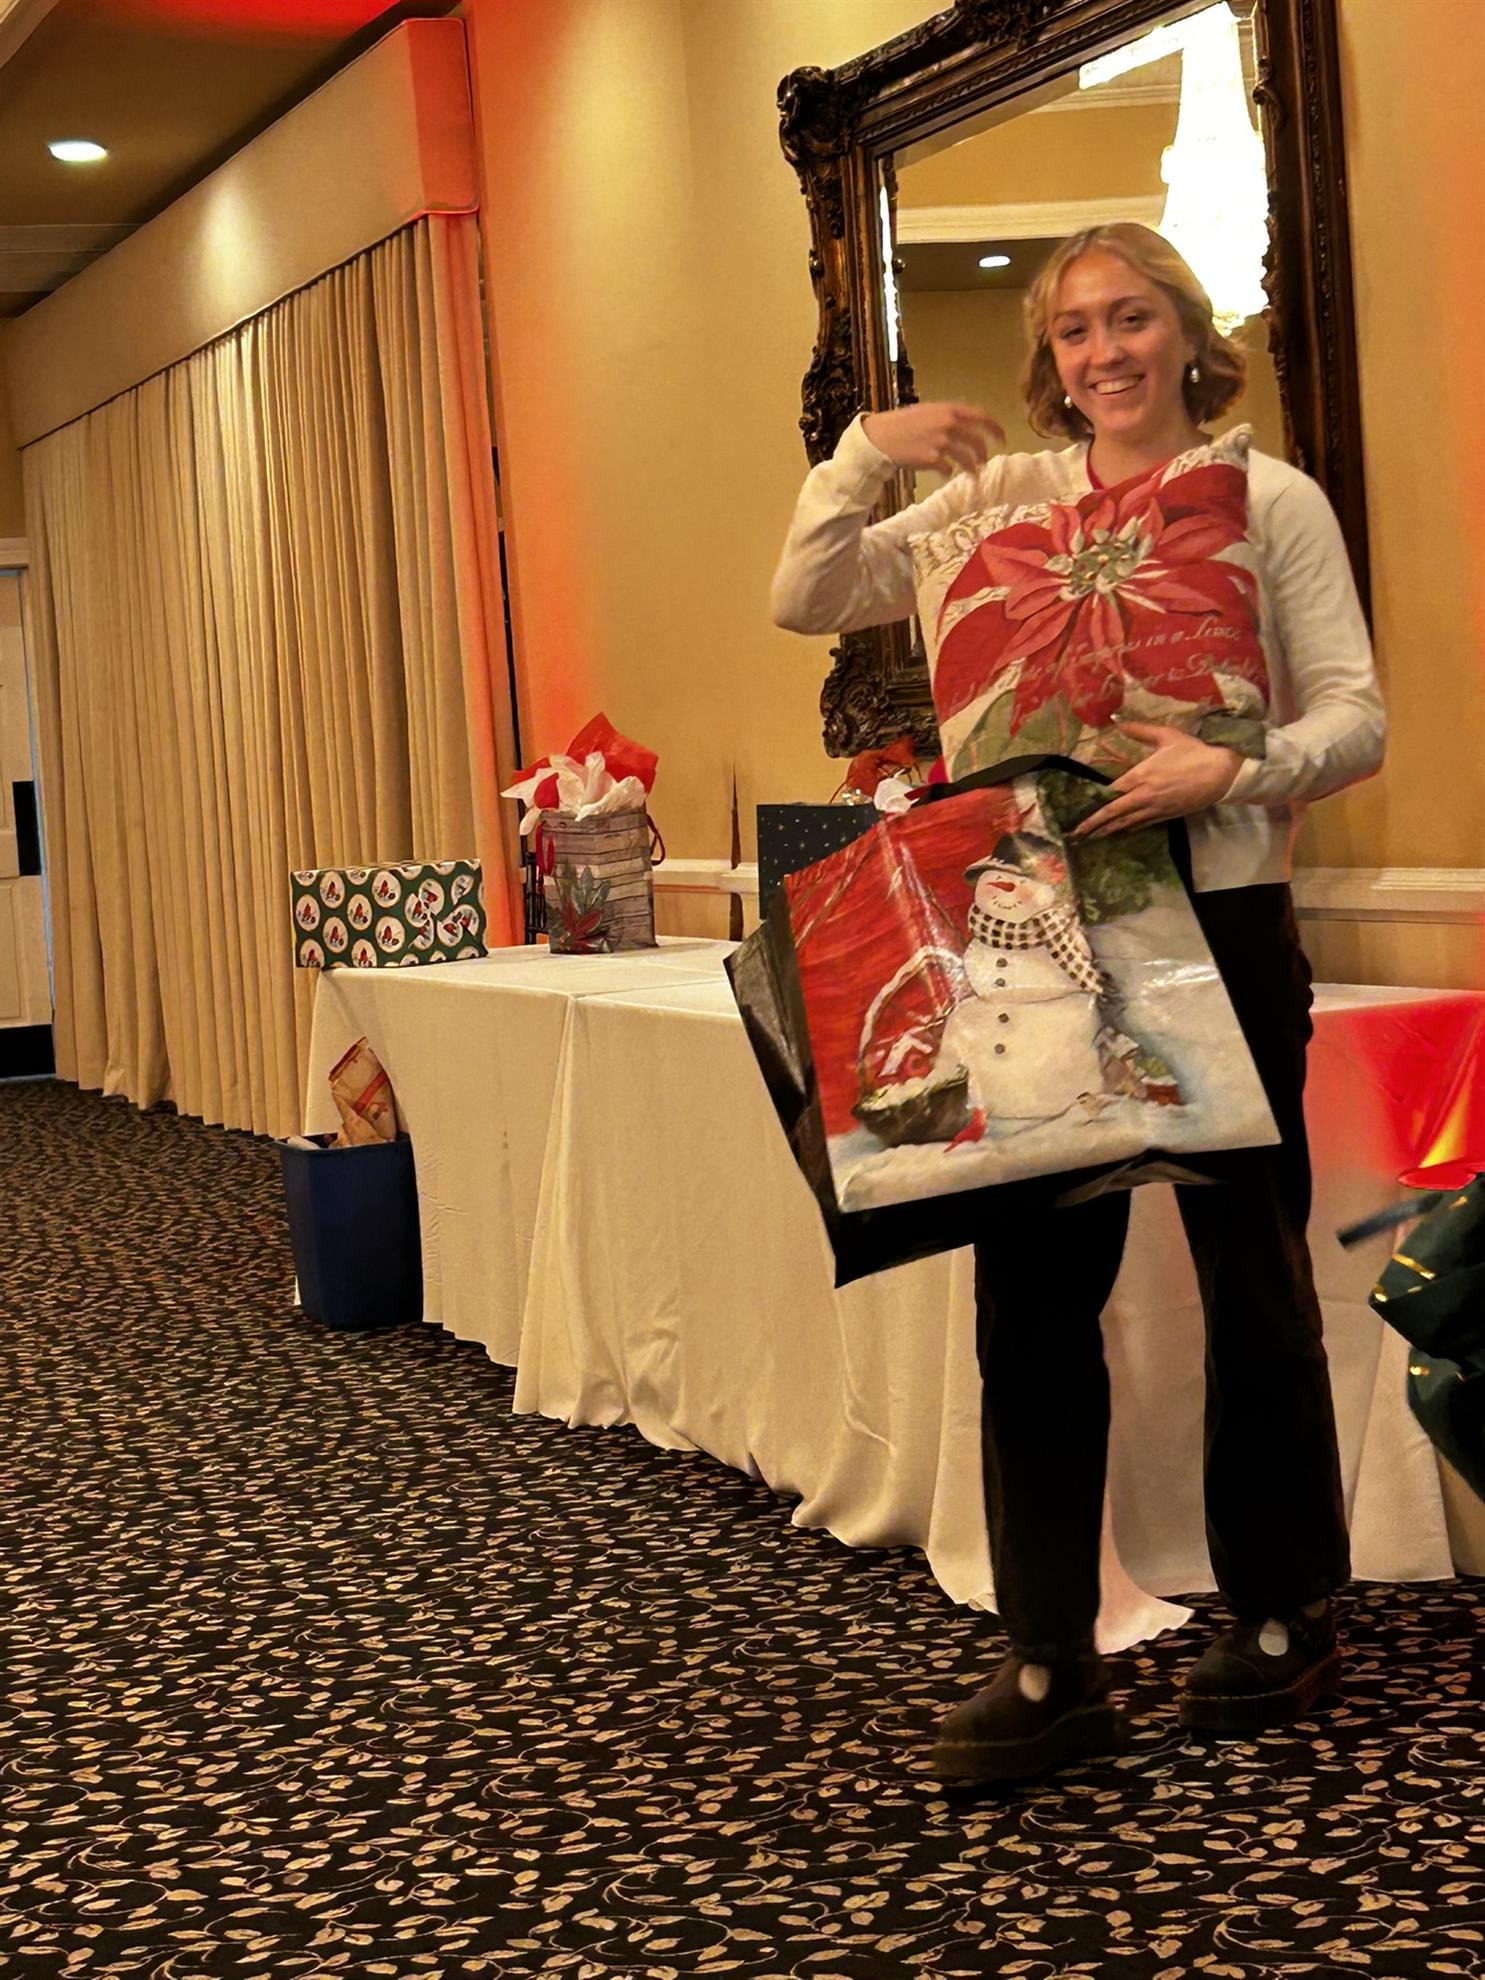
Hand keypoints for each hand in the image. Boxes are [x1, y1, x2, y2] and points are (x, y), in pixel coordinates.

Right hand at [861, 401, 1004, 474]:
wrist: (881, 437)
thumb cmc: (902, 424)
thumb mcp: (927, 412)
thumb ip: (947, 416)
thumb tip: (965, 425)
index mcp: (949, 410)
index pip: (981, 417)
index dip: (994, 428)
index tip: (1002, 438)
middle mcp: (948, 424)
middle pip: (977, 441)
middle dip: (983, 453)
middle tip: (984, 461)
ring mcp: (941, 442)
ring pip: (967, 458)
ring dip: (971, 468)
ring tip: (972, 474)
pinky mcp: (932, 459)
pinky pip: (948, 469)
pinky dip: (948, 472)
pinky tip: (944, 473)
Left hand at [1069, 722, 1241, 839]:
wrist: (1221, 774)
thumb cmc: (1193, 752)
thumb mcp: (1166, 736)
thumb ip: (1140, 730)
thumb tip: (1118, 720)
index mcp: (1140, 775)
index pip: (1110, 792)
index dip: (1094, 801)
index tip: (1079, 807)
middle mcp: (1144, 796)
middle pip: (1113, 813)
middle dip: (1093, 824)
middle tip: (1076, 833)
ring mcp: (1155, 808)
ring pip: (1126, 823)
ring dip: (1107, 830)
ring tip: (1092, 837)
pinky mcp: (1166, 815)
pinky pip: (1142, 825)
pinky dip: (1129, 829)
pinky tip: (1120, 832)